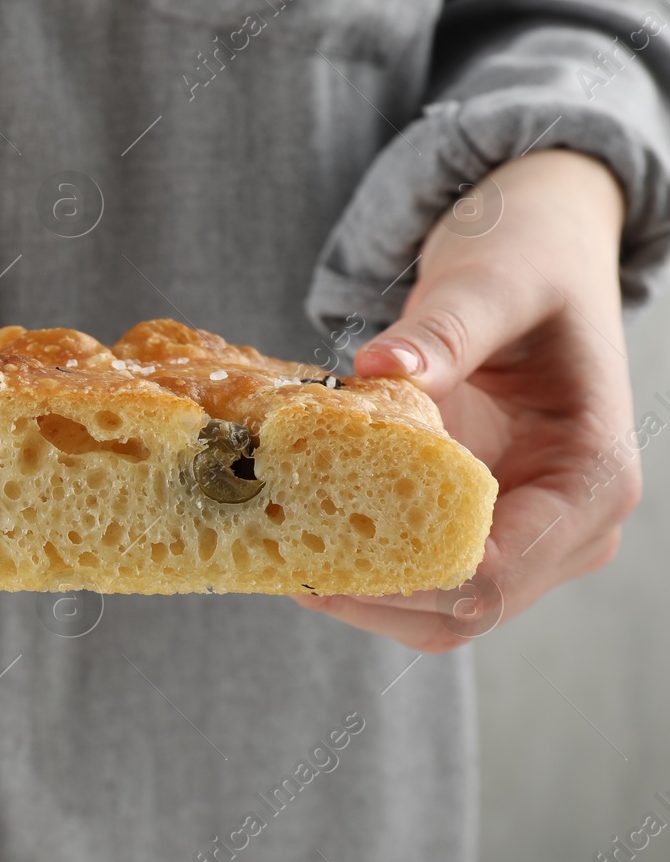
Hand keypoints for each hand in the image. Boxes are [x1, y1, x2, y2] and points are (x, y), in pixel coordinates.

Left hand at [292, 150, 637, 651]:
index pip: (497, 574)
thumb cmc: (528, 260)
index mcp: (591, 478)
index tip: (315, 554)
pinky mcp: (478, 522)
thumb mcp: (491, 280)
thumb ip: (445, 330)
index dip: (406, 581)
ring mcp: (525, 532)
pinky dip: (357, 562)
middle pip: (461, 610)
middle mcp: (568, 524)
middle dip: (365, 594)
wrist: (536, 252)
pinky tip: (294, 527)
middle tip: (270, 555)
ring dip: (353, 589)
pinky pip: (416, 569)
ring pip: (434, 609)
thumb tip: (378, 366)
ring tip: (269, 547)